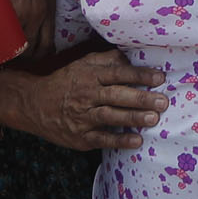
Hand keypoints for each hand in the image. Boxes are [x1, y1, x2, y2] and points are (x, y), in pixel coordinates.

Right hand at [1, 50, 168, 151]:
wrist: (34, 104)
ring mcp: (83, 117)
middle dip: (140, 98)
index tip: (159, 78)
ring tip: (153, 119)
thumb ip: (107, 60)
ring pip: (110, 116)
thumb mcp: (83, 65)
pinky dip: (119, 140)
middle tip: (162, 102)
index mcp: (90, 75)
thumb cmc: (66, 82)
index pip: (117, 73)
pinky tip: (136, 141)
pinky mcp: (80, 136)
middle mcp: (87, 95)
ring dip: (133, 118)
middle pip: (116, 95)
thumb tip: (131, 57)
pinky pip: (101, 139)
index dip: (139, 75)